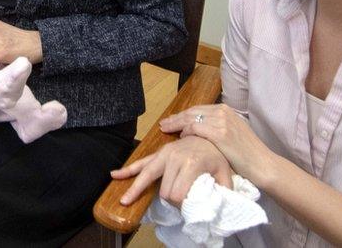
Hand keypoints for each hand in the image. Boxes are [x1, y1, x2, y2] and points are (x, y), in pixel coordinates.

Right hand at [111, 136, 232, 206]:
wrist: (210, 134)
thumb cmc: (218, 155)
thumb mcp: (225, 172)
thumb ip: (222, 189)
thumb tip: (213, 205)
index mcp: (190, 163)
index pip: (177, 194)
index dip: (181, 205)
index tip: (189, 206)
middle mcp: (174, 158)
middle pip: (164, 190)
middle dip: (170, 202)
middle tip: (180, 203)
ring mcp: (164, 154)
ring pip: (146, 175)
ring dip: (135, 188)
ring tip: (124, 200)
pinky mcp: (159, 153)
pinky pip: (142, 162)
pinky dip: (129, 170)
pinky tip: (116, 174)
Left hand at [160, 104, 278, 185]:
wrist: (262, 164)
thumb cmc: (248, 154)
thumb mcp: (233, 133)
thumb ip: (218, 128)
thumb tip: (200, 131)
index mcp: (226, 110)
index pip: (198, 109)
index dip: (183, 115)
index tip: (172, 120)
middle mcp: (223, 112)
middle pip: (192, 112)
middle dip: (176, 118)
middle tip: (164, 124)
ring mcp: (221, 121)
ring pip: (191, 119)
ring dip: (176, 124)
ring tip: (166, 129)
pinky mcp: (220, 133)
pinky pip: (196, 129)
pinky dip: (186, 132)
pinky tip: (181, 137)